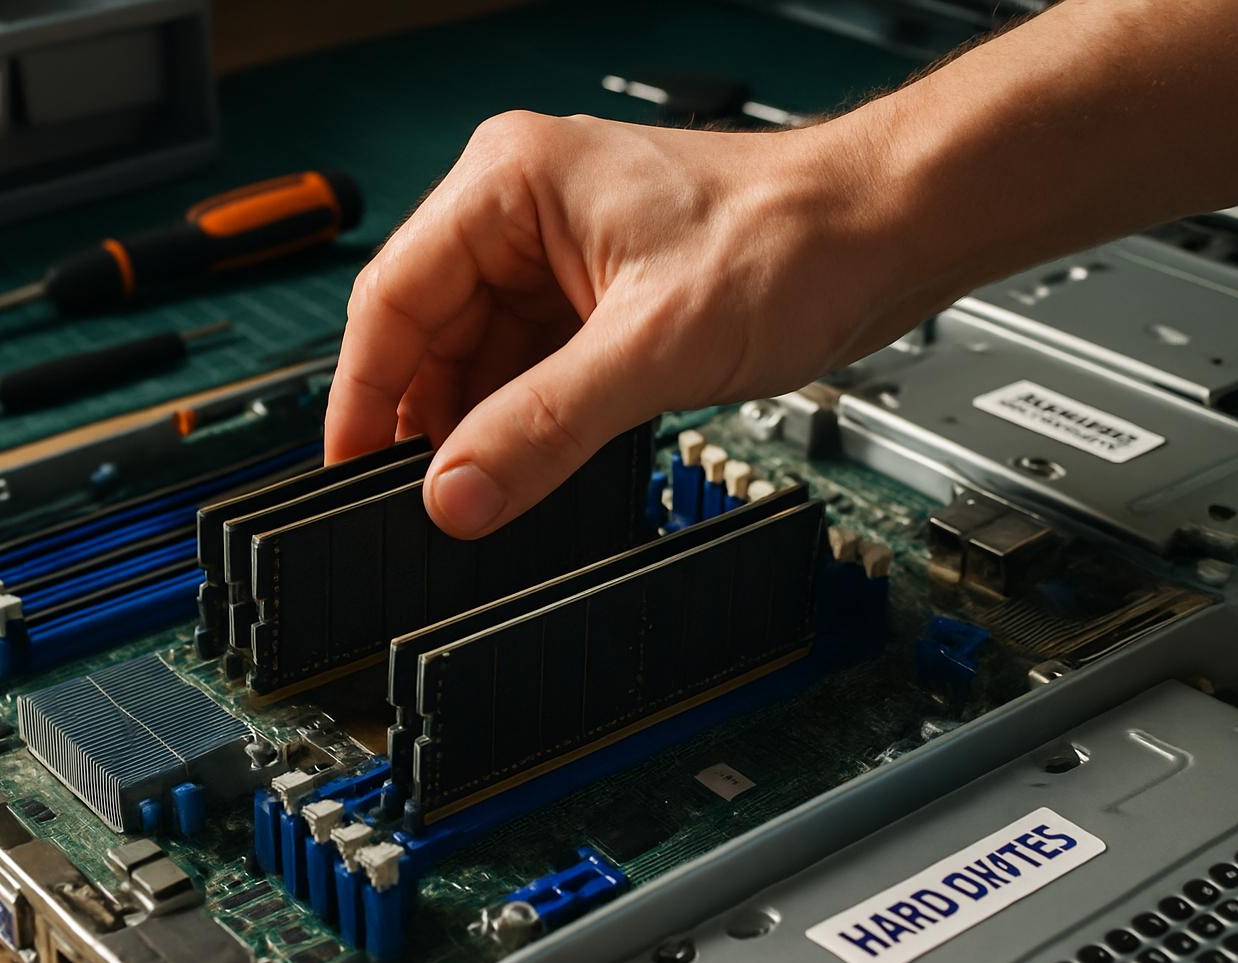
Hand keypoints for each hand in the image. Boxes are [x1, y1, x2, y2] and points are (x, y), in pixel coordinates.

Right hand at [325, 111, 920, 537]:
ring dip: (478, 431)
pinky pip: (527, 371)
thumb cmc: (793, 237)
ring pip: (477, 362)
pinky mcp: (593, 300)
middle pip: (428, 334)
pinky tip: (523, 469)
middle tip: (421, 505)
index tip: (350, 473)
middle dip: (426, 422)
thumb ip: (542, 428)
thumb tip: (455, 497)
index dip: (363, 395)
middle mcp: (519, 213)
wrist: (887, 234)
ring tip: (478, 495)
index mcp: (508, 183)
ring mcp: (556, 258)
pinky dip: (522, 423)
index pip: (391, 298)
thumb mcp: (652, 347)